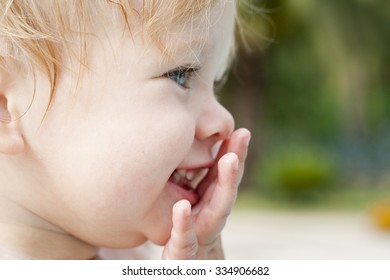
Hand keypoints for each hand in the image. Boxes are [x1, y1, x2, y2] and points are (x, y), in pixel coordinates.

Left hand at [162, 128, 250, 258]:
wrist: (184, 267)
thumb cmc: (187, 229)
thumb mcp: (190, 200)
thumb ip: (193, 177)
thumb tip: (197, 142)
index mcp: (212, 201)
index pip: (226, 174)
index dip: (235, 152)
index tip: (241, 131)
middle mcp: (212, 215)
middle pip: (226, 187)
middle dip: (235, 160)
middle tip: (242, 136)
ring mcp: (202, 233)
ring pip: (218, 209)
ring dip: (226, 183)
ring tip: (230, 159)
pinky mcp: (183, 252)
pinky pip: (184, 239)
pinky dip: (183, 224)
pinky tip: (181, 207)